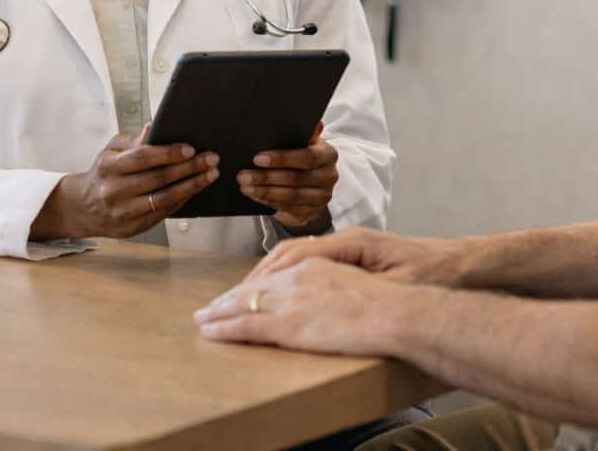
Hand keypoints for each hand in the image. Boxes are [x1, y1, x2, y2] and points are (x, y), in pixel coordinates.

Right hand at [30, 129, 218, 239]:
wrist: (83, 207)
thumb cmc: (104, 173)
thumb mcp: (111, 151)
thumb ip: (133, 141)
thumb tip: (153, 128)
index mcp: (108, 167)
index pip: (142, 158)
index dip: (168, 153)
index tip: (191, 149)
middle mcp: (114, 191)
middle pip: (157, 179)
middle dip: (189, 168)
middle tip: (211, 159)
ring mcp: (123, 212)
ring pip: (163, 199)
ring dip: (191, 186)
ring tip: (210, 175)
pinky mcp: (132, 228)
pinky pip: (162, 213)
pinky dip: (182, 200)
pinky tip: (195, 189)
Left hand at [193, 258, 411, 357]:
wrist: (395, 311)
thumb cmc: (388, 302)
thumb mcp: (356, 282)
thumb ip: (333, 285)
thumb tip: (321, 296)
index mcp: (315, 267)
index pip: (274, 275)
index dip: (253, 285)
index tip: (238, 293)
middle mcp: (298, 278)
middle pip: (253, 286)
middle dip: (229, 297)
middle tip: (209, 307)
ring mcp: (291, 300)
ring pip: (244, 303)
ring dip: (220, 312)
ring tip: (202, 319)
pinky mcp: (289, 323)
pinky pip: (248, 325)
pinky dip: (226, 328)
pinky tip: (211, 331)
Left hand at [237, 122, 337, 233]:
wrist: (312, 186)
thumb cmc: (303, 159)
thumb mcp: (305, 144)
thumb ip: (304, 134)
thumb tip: (314, 124)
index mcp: (328, 154)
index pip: (307, 157)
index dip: (282, 158)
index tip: (258, 158)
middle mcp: (329, 176)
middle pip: (296, 178)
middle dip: (266, 177)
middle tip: (243, 175)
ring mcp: (322, 197)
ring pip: (290, 196)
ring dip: (264, 191)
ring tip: (245, 185)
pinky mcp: (311, 212)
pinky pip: (287, 208)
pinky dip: (268, 201)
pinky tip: (255, 195)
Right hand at [243, 225, 461, 285]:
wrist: (459, 265)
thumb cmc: (432, 274)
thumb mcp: (398, 286)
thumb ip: (362, 289)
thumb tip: (328, 295)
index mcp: (353, 242)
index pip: (298, 255)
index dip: (267, 277)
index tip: (240, 296)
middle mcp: (346, 240)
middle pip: (289, 253)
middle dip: (256, 277)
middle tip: (225, 300)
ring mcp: (348, 246)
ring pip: (295, 256)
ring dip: (267, 276)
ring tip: (239, 297)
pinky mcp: (353, 256)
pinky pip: (308, 263)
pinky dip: (285, 275)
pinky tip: (272, 291)